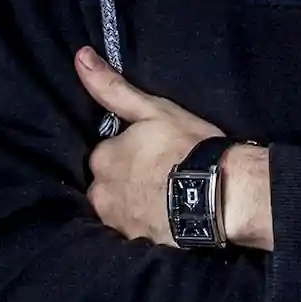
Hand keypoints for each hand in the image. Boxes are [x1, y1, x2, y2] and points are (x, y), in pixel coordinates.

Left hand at [75, 46, 220, 247]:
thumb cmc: (187, 146)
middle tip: (162, 176)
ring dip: (136, 205)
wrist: (220, 195)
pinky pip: (136, 231)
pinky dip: (147, 225)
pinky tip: (167, 219)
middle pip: (109, 185)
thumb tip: (79, 56)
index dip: (130, 152)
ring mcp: (118, 223)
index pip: (107, 154)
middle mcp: (101, 194)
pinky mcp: (137, 244)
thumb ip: (112, 88)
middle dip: (127, 182)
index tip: (154, 152)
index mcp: (102, 158)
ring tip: (166, 199)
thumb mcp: (152, 109)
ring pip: (120, 210)